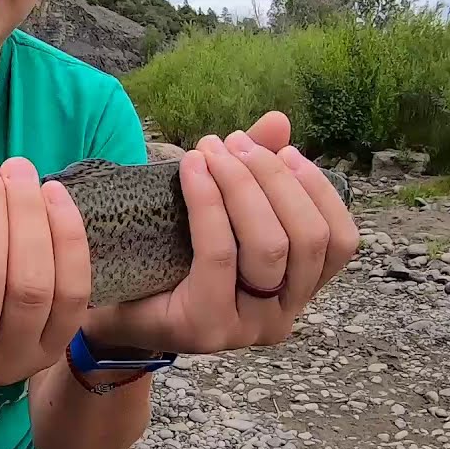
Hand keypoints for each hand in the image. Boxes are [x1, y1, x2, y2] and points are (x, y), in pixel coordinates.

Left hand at [86, 111, 358, 353]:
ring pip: (269, 247)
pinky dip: (209, 202)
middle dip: (273, 179)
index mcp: (298, 290)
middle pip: (307, 239)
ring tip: (212, 151)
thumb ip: (254, 170)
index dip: (317, 190)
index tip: (284, 150)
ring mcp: (247, 327)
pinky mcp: (207, 325)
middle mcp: (282, 317)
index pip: (340, 241)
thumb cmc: (170, 255)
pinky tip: (192, 168)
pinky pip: (220, 254)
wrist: (109, 303)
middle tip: (234, 144)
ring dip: (242, 186)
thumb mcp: (219, 208)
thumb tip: (279, 121)